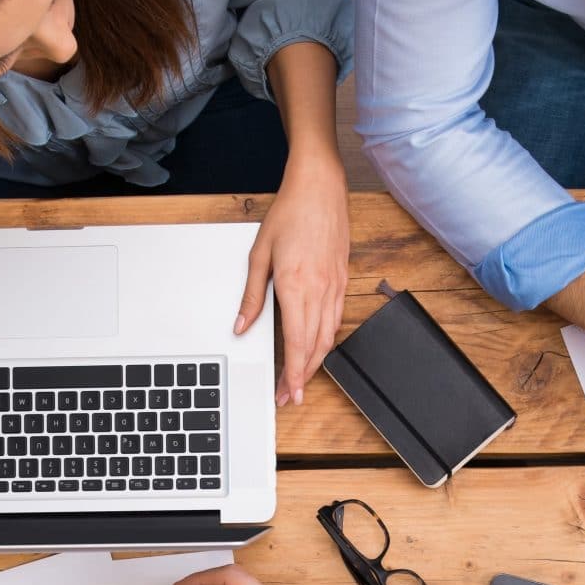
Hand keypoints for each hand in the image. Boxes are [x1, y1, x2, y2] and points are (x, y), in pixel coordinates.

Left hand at [236, 153, 348, 404]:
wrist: (320, 188)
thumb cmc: (290, 214)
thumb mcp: (259, 255)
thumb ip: (252, 296)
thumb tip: (241, 326)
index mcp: (297, 286)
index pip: (298, 343)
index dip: (293, 373)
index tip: (287, 393)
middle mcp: (320, 291)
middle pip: (315, 347)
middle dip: (303, 377)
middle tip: (289, 396)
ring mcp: (335, 287)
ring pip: (328, 337)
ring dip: (316, 363)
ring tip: (301, 379)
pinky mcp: (342, 281)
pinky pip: (336, 320)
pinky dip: (326, 341)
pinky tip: (317, 348)